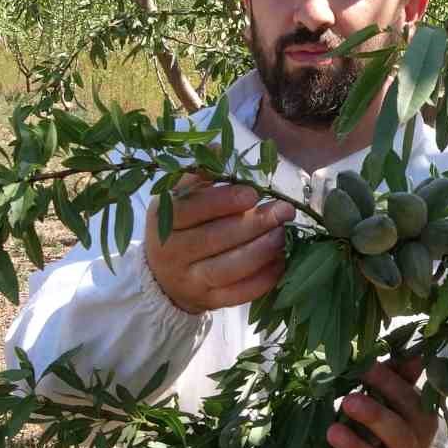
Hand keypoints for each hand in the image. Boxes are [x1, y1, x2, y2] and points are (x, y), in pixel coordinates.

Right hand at [144, 173, 294, 314]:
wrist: (163, 277)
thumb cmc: (181, 228)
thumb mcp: (180, 199)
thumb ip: (199, 175)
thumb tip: (218, 145)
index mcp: (164, 221)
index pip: (192, 209)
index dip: (224, 201)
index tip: (254, 193)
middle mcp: (171, 253)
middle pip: (215, 238)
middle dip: (254, 224)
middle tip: (283, 211)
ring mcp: (190, 281)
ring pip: (228, 268)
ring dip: (261, 250)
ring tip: (282, 234)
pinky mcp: (208, 302)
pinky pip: (239, 294)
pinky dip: (263, 278)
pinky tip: (280, 261)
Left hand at [316, 356, 437, 447]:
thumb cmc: (398, 414)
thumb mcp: (403, 394)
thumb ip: (402, 374)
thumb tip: (412, 354)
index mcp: (422, 419)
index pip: (406, 399)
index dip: (386, 382)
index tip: (363, 367)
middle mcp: (410, 446)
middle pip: (396, 433)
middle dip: (373, 417)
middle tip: (348, 401)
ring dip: (353, 447)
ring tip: (331, 431)